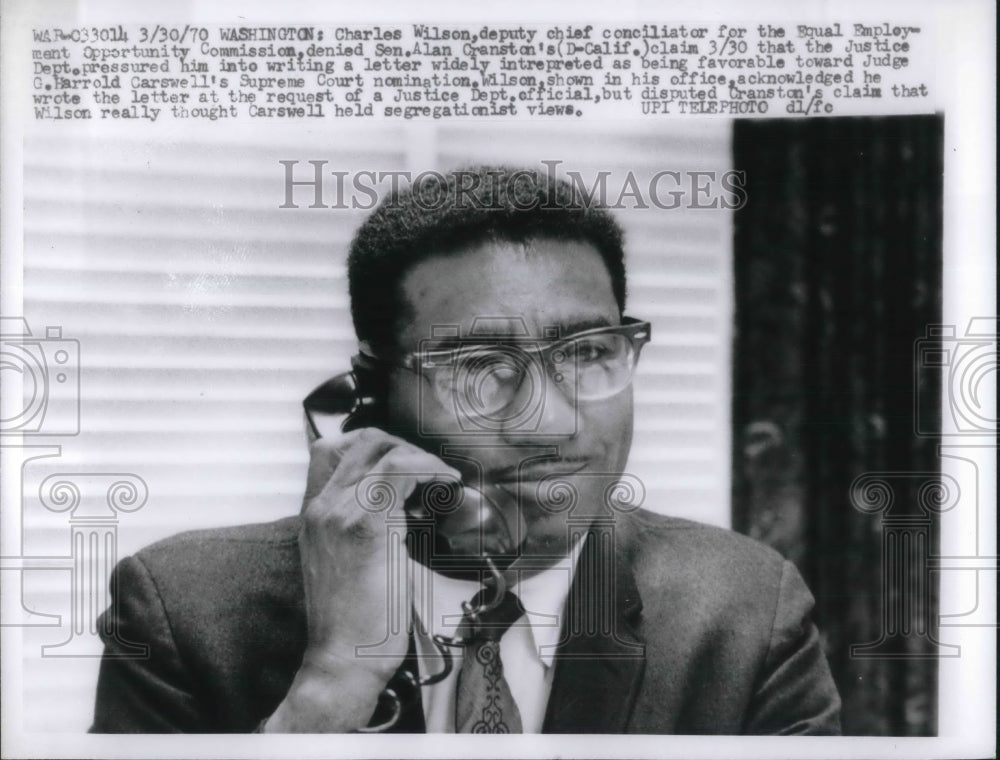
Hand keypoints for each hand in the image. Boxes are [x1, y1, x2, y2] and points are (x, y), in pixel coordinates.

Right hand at [265, 427, 459, 731]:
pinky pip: (399, 472)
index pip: (331, 449)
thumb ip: (364, 527)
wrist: (342, 659)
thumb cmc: (354, 621)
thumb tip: (405, 505)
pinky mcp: (365, 526)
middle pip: (359, 440)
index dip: (375, 446)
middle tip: (430, 473)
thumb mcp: (348, 561)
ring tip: (442, 480)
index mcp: (313, 514)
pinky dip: (429, 469)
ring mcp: (338, 513)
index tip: (407, 465)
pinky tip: (447, 484)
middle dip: (403, 445)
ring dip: (420, 457)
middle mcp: (320, 506)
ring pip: (381, 449)